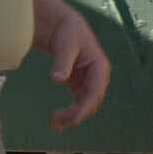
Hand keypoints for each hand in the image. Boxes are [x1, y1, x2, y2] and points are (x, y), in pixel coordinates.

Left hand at [45, 8, 110, 129]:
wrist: (65, 28)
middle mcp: (98, 78)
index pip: (95, 94)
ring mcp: (89, 83)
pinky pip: (77, 102)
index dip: (85, 108)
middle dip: (74, 115)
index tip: (73, 120)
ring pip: (83, 105)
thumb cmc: (68, 34)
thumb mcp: (65, 46)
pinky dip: (68, 112)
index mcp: (99, 68)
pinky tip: (57, 121)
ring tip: (53, 125)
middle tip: (54, 123)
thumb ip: (62, 62)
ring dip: (70, 116)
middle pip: (90, 103)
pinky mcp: (79, 85)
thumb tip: (57, 79)